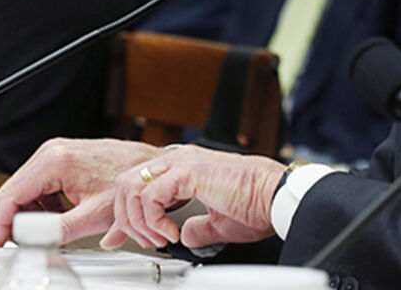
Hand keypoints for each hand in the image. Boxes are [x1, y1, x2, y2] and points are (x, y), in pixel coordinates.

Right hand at [0, 139, 164, 246]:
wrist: (151, 169)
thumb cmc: (133, 184)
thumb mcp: (96, 214)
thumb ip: (61, 229)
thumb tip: (36, 239)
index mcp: (56, 161)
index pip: (11, 195)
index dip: (3, 223)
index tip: (2, 241)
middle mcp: (53, 151)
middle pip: (15, 191)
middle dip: (16, 218)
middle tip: (27, 240)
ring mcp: (58, 151)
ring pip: (26, 188)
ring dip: (31, 211)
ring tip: (51, 228)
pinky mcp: (64, 156)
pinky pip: (40, 183)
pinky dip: (43, 202)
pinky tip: (60, 215)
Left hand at [101, 145, 283, 249]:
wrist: (276, 198)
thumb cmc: (258, 205)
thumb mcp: (217, 222)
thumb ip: (197, 226)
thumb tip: (186, 235)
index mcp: (186, 167)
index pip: (138, 185)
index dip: (126, 214)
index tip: (124, 238)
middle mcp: (181, 160)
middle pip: (126, 184)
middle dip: (126, 219)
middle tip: (143, 241)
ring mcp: (183, 162)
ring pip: (132, 188)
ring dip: (138, 221)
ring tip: (158, 238)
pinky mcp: (188, 171)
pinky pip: (150, 196)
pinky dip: (153, 220)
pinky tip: (169, 232)